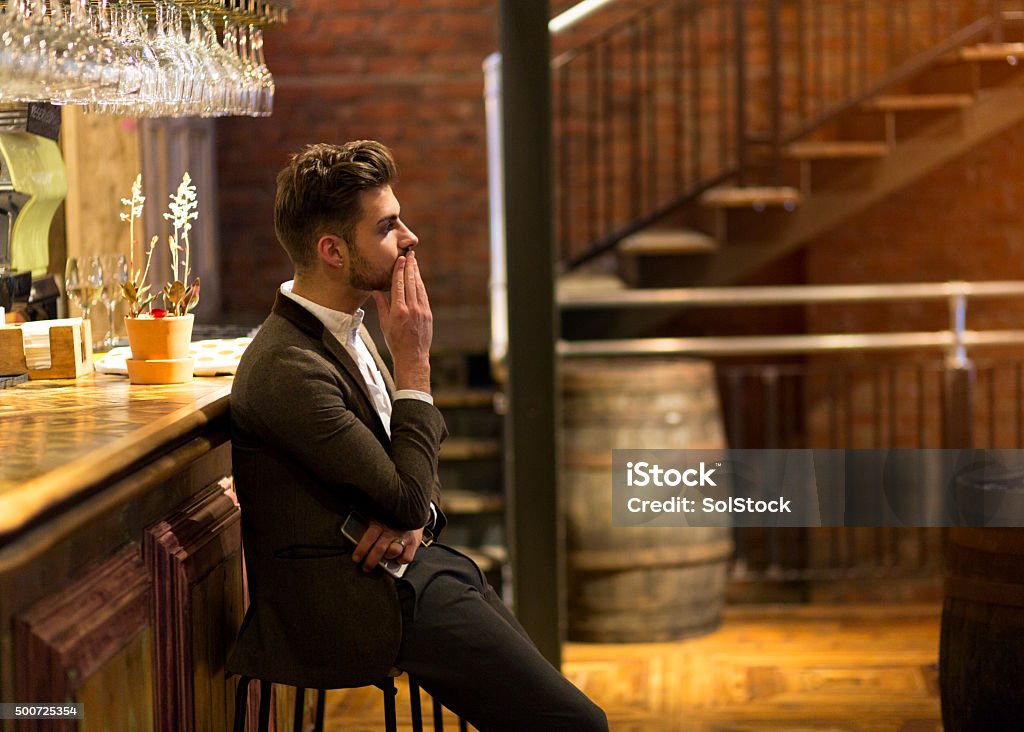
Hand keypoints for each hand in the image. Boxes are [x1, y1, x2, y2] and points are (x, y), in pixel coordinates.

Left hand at [351, 518, 423, 572]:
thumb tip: (352, 516)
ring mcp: (403, 536)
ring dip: (387, 557)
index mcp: (381, 522)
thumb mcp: (379, 512)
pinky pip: (406, 557)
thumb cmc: (393, 514)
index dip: (362, 549)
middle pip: (380, 549)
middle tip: (365, 568)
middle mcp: (392, 530)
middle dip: (371, 561)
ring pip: (393, 552)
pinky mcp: (414, 542)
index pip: (369, 537)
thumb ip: (369, 518)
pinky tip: (397, 558)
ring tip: (384, 559)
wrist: (415, 506)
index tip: (356, 558)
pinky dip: (401, 560)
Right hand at [373, 252, 431, 392]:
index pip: (399, 285)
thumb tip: (376, 290)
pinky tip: (418, 278)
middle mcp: (411, 308)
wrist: (412, 356)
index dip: (400, 270)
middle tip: (410, 254)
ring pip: (419, 287)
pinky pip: (424, 295)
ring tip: (414, 262)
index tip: (401, 259)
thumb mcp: (384, 324)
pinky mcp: (428, 314)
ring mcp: (422, 311)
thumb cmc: (395, 341)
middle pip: (410, 282)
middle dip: (410, 267)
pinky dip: (421, 285)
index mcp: (398, 310)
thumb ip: (382, 305)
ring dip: (416, 273)